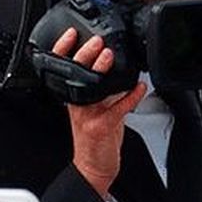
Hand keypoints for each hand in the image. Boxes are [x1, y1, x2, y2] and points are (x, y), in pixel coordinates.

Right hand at [54, 28, 145, 198]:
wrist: (94, 167)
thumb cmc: (96, 139)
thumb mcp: (95, 109)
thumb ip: (103, 90)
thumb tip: (115, 70)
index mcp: (74, 98)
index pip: (63, 70)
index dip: (64, 50)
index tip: (72, 34)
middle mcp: (78, 105)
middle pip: (76, 74)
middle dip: (85, 55)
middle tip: (96, 42)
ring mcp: (88, 115)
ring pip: (92, 88)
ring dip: (102, 71)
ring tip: (110, 56)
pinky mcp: (102, 127)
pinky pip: (116, 108)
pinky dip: (130, 96)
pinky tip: (138, 87)